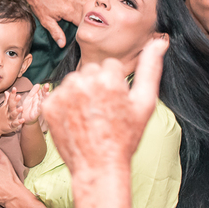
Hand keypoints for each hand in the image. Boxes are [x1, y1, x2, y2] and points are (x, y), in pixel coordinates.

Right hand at [0, 89, 24, 134]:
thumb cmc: (1, 115)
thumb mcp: (3, 107)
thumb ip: (6, 99)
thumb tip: (6, 91)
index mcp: (7, 107)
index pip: (9, 99)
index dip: (12, 94)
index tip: (15, 88)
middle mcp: (8, 112)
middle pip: (11, 106)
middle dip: (15, 101)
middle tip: (19, 96)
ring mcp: (9, 119)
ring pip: (13, 115)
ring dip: (17, 111)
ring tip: (21, 108)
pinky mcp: (11, 125)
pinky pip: (15, 124)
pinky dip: (18, 122)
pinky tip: (23, 120)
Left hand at [15, 0, 83, 48]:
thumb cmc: (39, 5)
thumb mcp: (46, 21)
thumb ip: (56, 33)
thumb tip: (62, 44)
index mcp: (69, 10)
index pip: (84, 23)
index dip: (85, 30)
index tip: (84, 36)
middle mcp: (75, 2)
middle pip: (88, 14)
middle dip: (89, 23)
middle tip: (88, 31)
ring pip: (88, 6)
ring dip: (89, 14)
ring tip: (89, 23)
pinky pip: (84, 0)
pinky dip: (87, 6)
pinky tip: (85, 12)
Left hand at [22, 84, 48, 130]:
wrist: (24, 117)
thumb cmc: (28, 107)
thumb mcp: (29, 97)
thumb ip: (33, 91)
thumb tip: (38, 84)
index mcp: (38, 98)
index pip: (42, 92)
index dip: (44, 88)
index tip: (46, 84)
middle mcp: (39, 102)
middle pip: (43, 96)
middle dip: (45, 91)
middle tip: (47, 86)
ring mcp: (38, 108)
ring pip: (43, 102)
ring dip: (45, 98)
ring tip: (48, 93)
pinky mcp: (36, 114)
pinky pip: (39, 110)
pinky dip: (41, 107)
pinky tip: (42, 104)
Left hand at [41, 36, 166, 179]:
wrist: (99, 166)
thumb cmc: (125, 136)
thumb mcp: (145, 103)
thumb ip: (150, 68)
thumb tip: (159, 41)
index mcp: (108, 78)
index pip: (110, 67)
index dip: (115, 85)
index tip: (116, 104)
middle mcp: (83, 82)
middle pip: (90, 71)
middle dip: (97, 86)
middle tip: (103, 112)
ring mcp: (64, 94)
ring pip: (74, 81)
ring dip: (80, 94)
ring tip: (90, 117)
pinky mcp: (49, 105)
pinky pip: (59, 94)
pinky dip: (65, 105)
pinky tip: (76, 120)